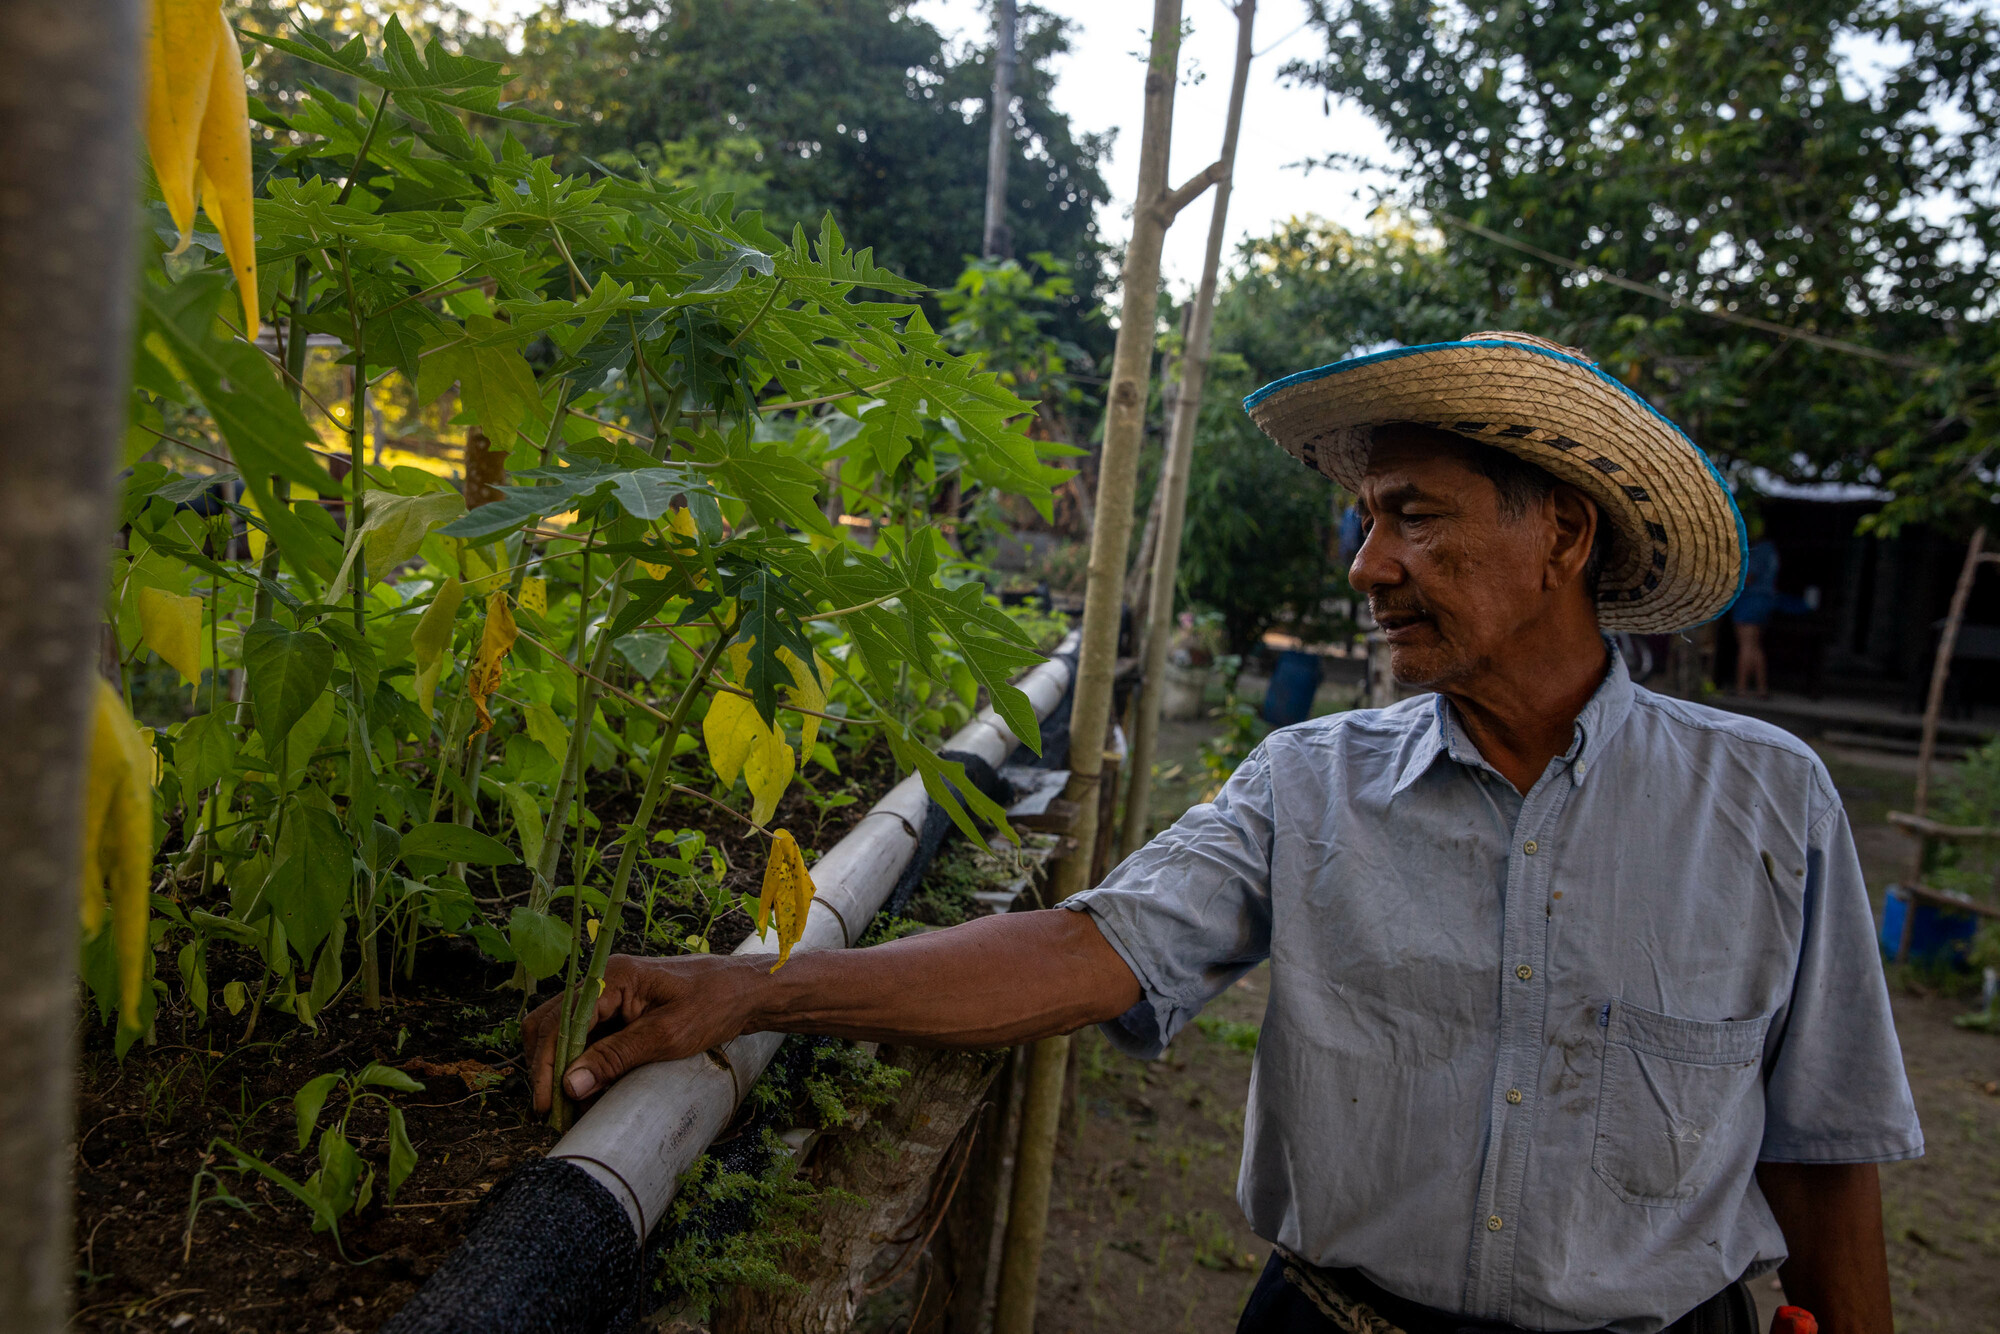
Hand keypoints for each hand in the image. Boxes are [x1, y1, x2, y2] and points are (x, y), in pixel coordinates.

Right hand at [524, 952, 759, 1115]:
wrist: (748, 992)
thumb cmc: (715, 1004)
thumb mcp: (665, 1035)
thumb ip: (616, 1058)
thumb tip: (570, 1084)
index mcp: (613, 977)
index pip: (560, 1021)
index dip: (547, 1063)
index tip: (549, 1103)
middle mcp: (605, 982)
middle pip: (552, 1024)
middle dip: (547, 1068)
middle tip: (554, 1111)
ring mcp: (612, 996)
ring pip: (567, 1033)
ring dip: (563, 1069)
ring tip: (570, 1109)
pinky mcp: (622, 1012)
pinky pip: (590, 1038)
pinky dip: (585, 1065)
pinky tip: (591, 1094)